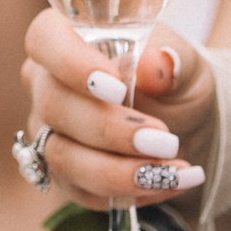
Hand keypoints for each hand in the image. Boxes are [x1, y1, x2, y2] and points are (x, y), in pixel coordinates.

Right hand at [22, 11, 209, 210]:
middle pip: (53, 105)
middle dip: (110, 129)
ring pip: (62, 156)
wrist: (186, 122)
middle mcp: (46, 84)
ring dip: (119, 170)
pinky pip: (80, 190)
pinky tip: (168, 183)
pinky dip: (128, 192)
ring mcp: (49, 131)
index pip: (44, 39)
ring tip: (172, 171)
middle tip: (164, 140)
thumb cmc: (175, 80)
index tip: (117, 87)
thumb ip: (171, 59)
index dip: (71, 63)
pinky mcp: (63, 173)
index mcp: (67, 38)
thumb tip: (154, 65)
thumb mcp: (186, 63)